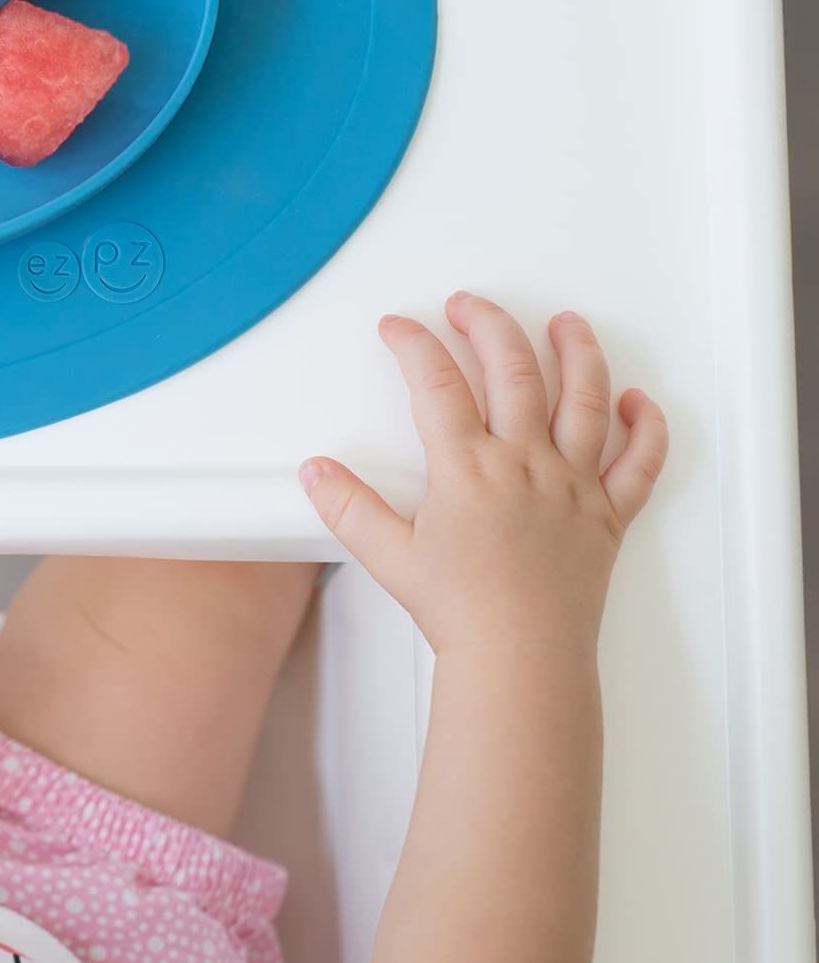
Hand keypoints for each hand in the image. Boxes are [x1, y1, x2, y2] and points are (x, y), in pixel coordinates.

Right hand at [300, 294, 667, 654]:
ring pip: (585, 399)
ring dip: (577, 352)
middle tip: (470, 305)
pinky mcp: (608, 514)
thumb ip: (349, 507)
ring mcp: (573, 484)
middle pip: (513, 371)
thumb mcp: (388, 555)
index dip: (414, 345)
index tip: (399, 326)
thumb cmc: (459, 610)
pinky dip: (646, 427)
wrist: (520, 657)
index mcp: (469, 468)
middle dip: (489, 325)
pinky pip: (639, 463)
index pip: (437, 384)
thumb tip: (316, 470)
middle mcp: (526, 463)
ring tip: (568, 323)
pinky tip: (639, 401)